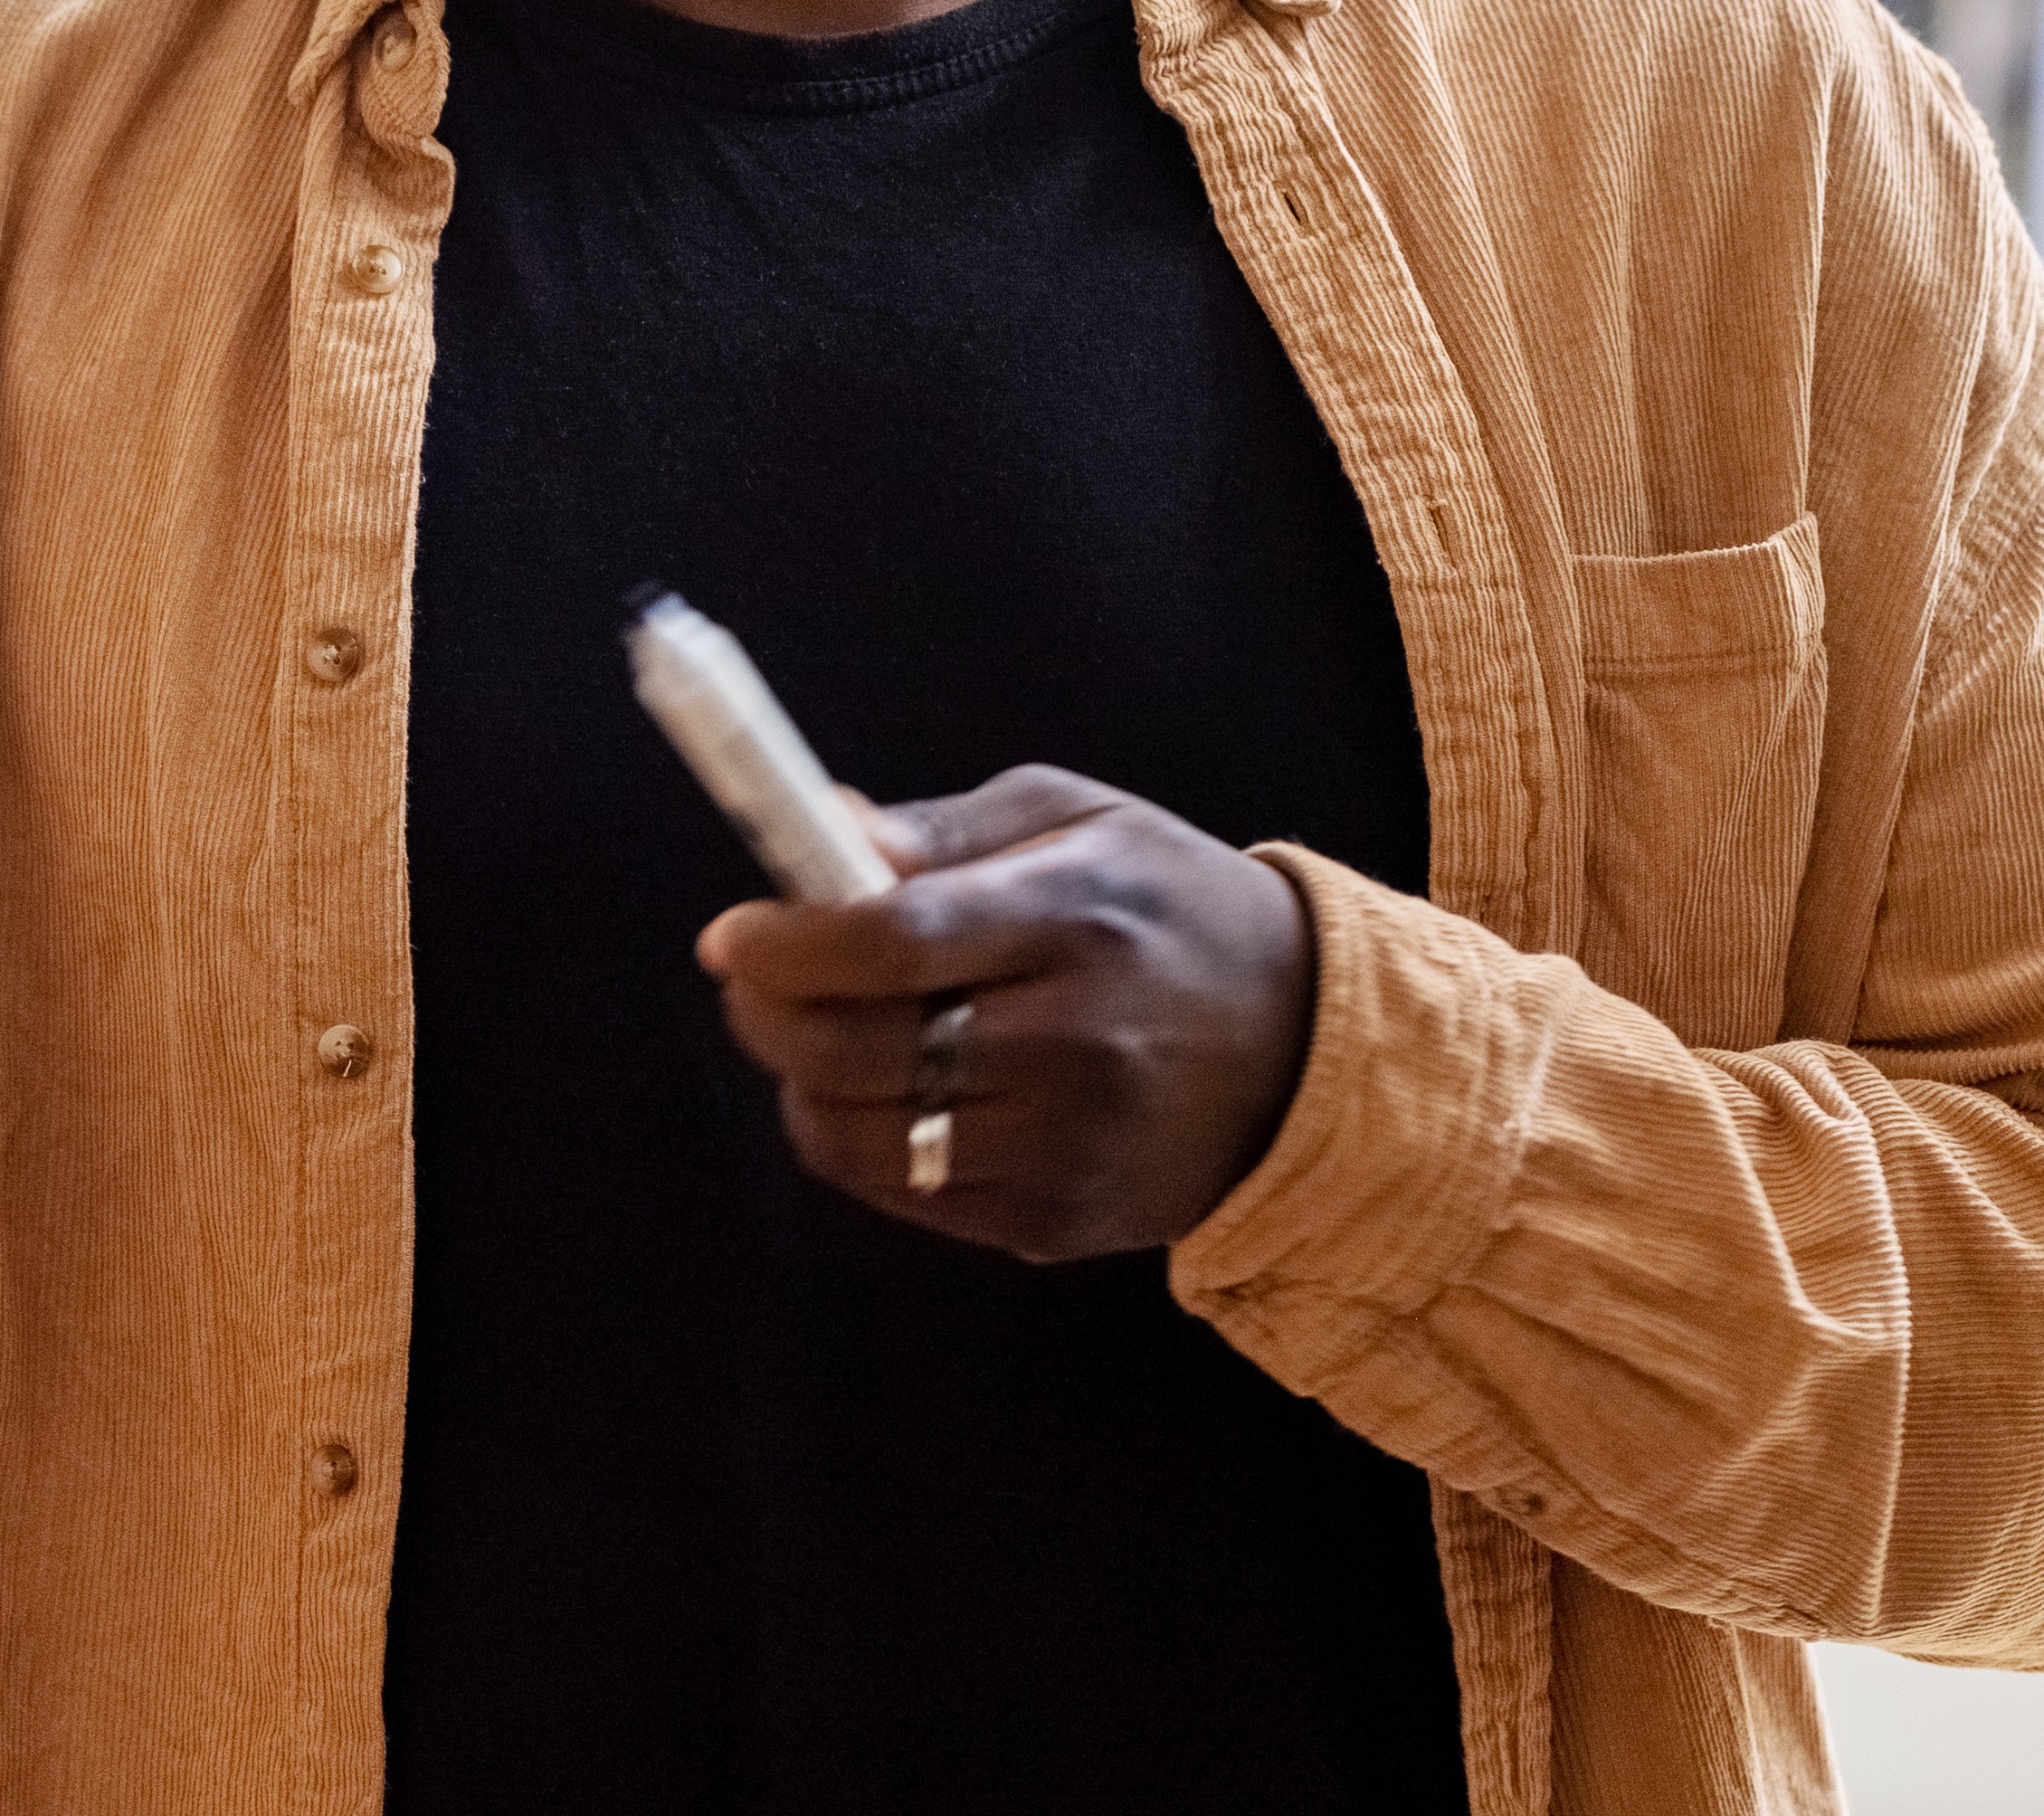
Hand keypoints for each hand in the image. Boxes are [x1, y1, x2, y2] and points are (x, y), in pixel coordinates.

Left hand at [696, 765, 1323, 1264]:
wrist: (1308, 1051)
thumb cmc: (1172, 909)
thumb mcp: (1080, 822)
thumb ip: (945, 832)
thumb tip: (819, 832)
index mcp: (1074, 918)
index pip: (892, 941)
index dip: (787, 943)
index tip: (735, 934)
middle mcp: (1072, 1042)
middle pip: (857, 1049)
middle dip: (768, 1014)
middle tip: (754, 981)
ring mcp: (1064, 1145)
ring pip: (860, 1137)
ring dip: (805, 1084)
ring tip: (819, 1036)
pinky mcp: (1056, 1221)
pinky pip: (904, 1194)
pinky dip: (863, 1143)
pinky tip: (889, 1094)